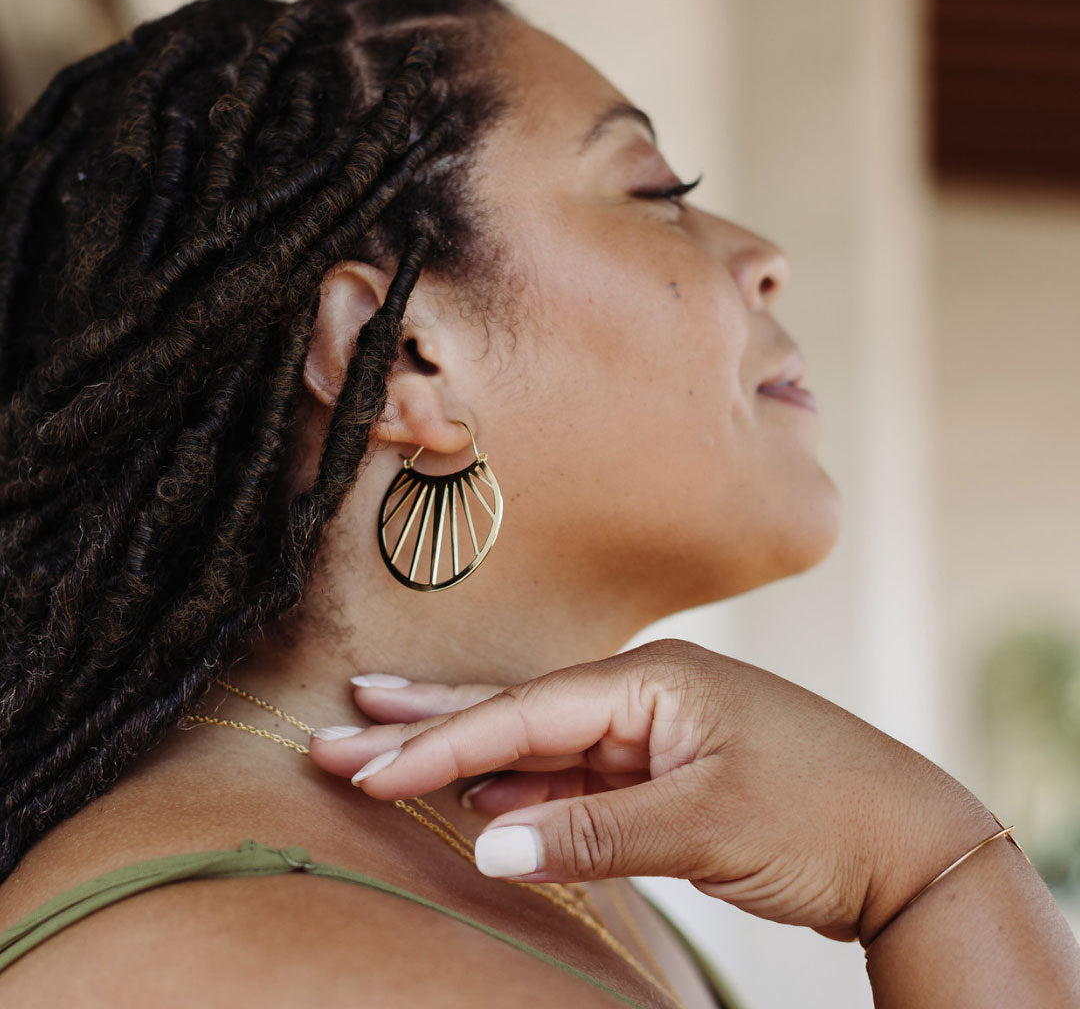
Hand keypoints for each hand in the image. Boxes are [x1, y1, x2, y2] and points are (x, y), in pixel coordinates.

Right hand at [308, 639, 995, 944]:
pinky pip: (575, 780)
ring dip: (467, 757)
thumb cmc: (824, 812)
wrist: (911, 842)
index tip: (368, 768)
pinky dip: (523, 793)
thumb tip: (488, 843)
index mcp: (653, 681)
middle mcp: (644, 694)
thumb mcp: (709, 821)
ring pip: (539, 745)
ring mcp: (652, 733)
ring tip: (386, 754)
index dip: (442, 744)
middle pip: (517, 707)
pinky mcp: (663, 772)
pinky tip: (479, 799)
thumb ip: (596, 833)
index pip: (525, 713)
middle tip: (343, 725)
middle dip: (429, 721)